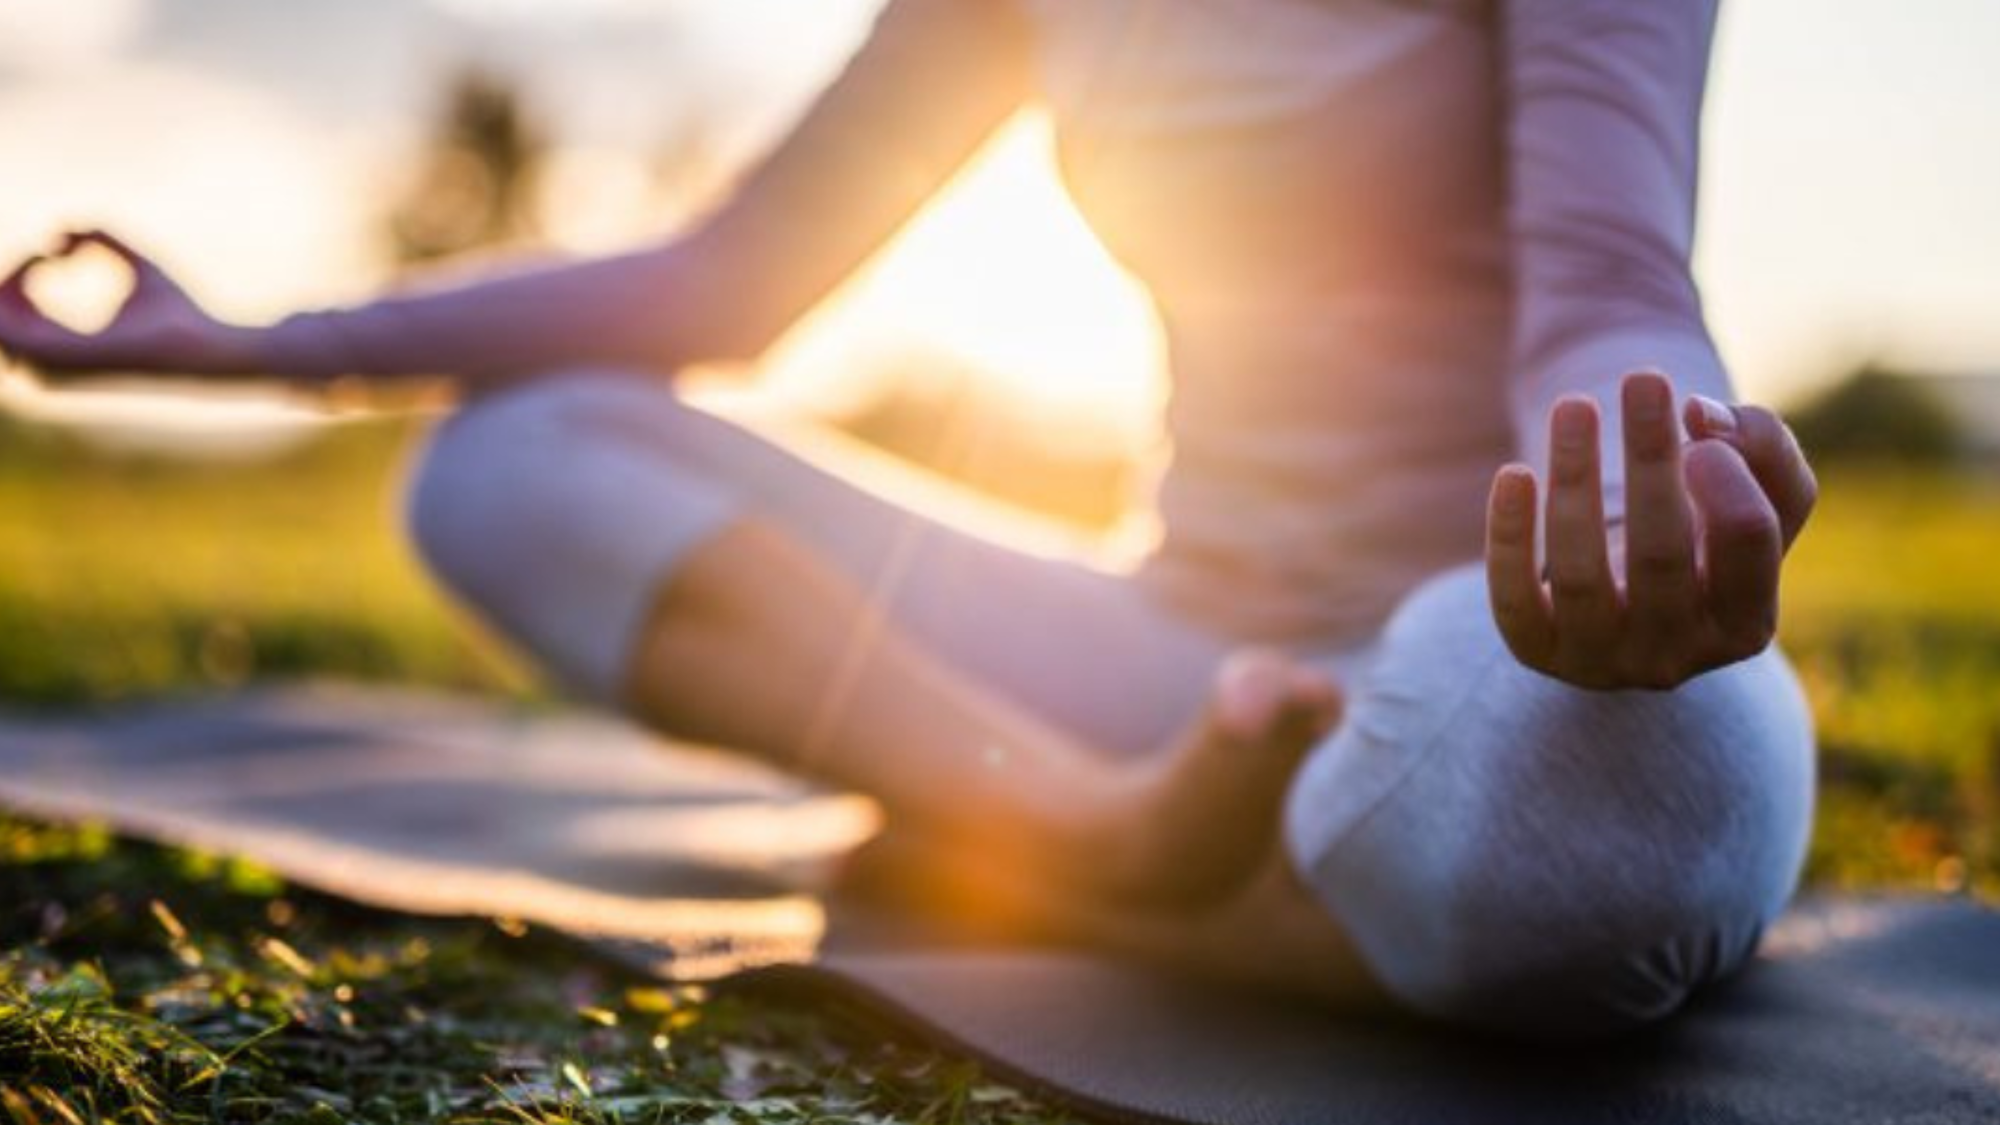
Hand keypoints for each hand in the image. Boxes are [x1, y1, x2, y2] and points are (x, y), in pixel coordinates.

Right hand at [0, 230, 259, 377]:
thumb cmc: (175, 310)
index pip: (8, 305)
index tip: (53, 247)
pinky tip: (43, 266)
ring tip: (44, 259)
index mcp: (57, 345)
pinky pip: (6, 326)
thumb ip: (97, 238)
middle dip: (8, 274)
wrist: (205, 340)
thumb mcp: (135, 260)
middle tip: (45, 252)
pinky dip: (13, 288)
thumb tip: (59, 233)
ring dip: (10, 279)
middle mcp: (45, 360)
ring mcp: (50, 363)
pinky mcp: (60, 356)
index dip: (21, 267)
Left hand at [1485, 371, 1816, 690]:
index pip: (1748, 542)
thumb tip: (1699, 414)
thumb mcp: (1758, 493)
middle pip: (1661, 554)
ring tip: (1574, 406)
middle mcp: (1676, 655)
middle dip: (1650, 460)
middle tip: (1643, 379)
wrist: (1634, 602)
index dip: (1727, 474)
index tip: (1698, 420)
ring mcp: (1602, 662)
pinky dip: (1509, 537)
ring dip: (1574, 481)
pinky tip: (1514, 474)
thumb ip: (1762, 445)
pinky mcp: (1538, 652)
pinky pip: (1514, 600)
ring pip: (1581, 574)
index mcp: (1746, 624)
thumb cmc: (1704, 537)